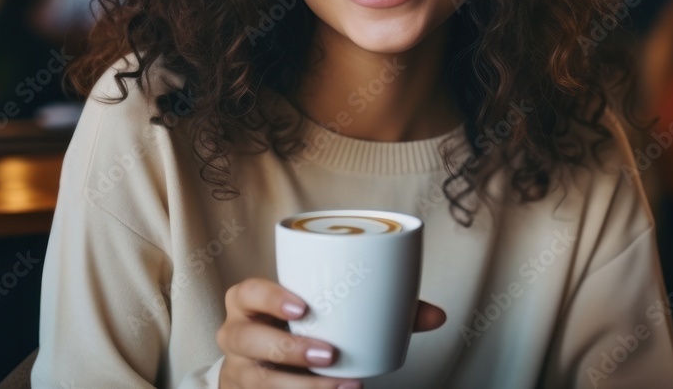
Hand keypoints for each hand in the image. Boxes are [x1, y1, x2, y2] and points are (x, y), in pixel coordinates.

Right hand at [217, 277, 445, 387]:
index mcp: (249, 303)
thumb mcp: (330, 313)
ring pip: (257, 382)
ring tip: (343, 387)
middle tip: (330, 353)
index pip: (246, 292)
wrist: (270, 365)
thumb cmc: (305, 326)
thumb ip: (381, 310)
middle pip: (246, 341)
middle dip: (287, 349)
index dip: (269, 297)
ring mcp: (238, 373)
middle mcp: (235, 336)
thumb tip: (437, 317)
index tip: (303, 307)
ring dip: (301, 387)